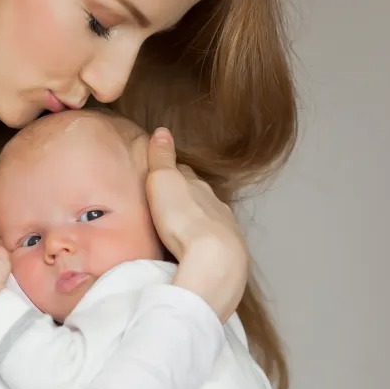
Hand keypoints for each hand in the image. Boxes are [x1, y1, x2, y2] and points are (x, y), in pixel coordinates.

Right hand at [145, 127, 248, 320]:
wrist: (214, 258)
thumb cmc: (183, 218)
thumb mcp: (164, 181)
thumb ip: (162, 158)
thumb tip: (162, 130)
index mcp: (198, 187)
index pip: (185, 174)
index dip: (174, 172)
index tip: (164, 172)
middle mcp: (215, 205)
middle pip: (199, 197)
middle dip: (188, 197)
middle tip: (172, 201)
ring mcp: (224, 230)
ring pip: (210, 220)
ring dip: (199, 221)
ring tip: (184, 228)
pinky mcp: (227, 255)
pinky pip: (214, 243)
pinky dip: (206, 243)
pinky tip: (198, 250)